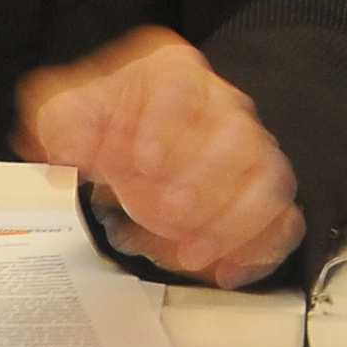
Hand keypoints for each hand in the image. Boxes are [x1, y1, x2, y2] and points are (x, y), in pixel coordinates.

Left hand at [12, 27, 302, 289]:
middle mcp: (222, 106)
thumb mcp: (69, 112)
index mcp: (172, 74)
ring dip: (235, 220)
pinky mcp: (262, 190)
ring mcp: (250, 148)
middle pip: (236, 135)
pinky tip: (227, 272)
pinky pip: (283, 217)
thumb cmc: (111, 120)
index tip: (142, 161)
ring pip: (268, 177)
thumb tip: (67, 150)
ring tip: (191, 253)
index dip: (165, 124)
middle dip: (206, 179)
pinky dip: (263, 247)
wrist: (134, 137)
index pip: (180, 87)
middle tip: (168, 212)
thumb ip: (63, 125)